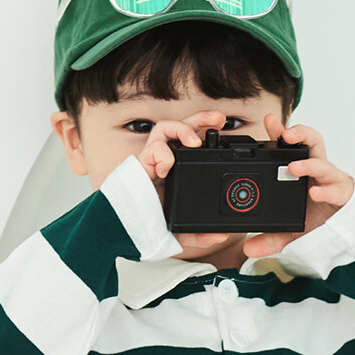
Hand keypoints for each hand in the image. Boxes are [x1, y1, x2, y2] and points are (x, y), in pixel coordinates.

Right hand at [138, 110, 233, 254]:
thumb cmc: (151, 226)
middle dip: (201, 119)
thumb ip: (202, 236)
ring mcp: (152, 161)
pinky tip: (167, 169)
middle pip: (183, 128)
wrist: (128, 233)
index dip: (208, 134)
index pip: (194, 144)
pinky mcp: (140, 165)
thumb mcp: (184, 233)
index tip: (226, 132)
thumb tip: (222, 235)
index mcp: (179, 170)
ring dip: (182, 128)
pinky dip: (163, 155)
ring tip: (194, 141)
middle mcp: (166, 161)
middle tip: (219, 119)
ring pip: (165, 128)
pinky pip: (152, 148)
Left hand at [242, 115, 354, 259]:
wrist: (346, 233)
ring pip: (324, 162)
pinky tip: (314, 192)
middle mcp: (318, 172)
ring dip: (310, 162)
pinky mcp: (344, 195)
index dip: (280, 133)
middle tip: (285, 134)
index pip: (292, 147)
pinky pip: (336, 188)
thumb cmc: (320, 221)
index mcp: (304, 173)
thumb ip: (271, 239)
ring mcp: (332, 181)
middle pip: (312, 143)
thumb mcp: (291, 232)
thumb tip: (248, 249)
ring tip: (294, 165)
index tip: (269, 122)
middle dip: (299, 134)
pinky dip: (326, 190)